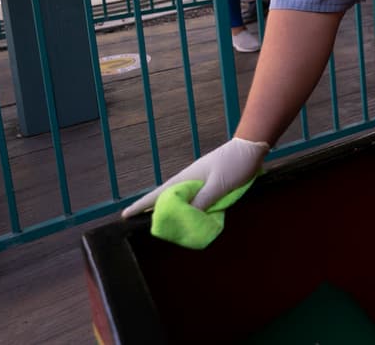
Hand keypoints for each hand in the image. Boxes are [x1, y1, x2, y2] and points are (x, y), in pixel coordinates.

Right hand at [121, 137, 268, 216]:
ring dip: (170, 209)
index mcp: (186, 178)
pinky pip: (192, 197)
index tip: (124, 215)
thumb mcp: (218, 185)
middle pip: (165, 197)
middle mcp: (189, 179)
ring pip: (179, 198)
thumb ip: (203, 201)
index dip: (141, 205)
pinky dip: (186, 206)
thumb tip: (184, 216)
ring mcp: (198, 180)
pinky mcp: (209, 182)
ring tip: (160, 223)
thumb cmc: (234, 165)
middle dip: (152, 210)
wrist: (251, 148)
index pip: (158, 194)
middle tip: (139, 225)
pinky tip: (186, 213)